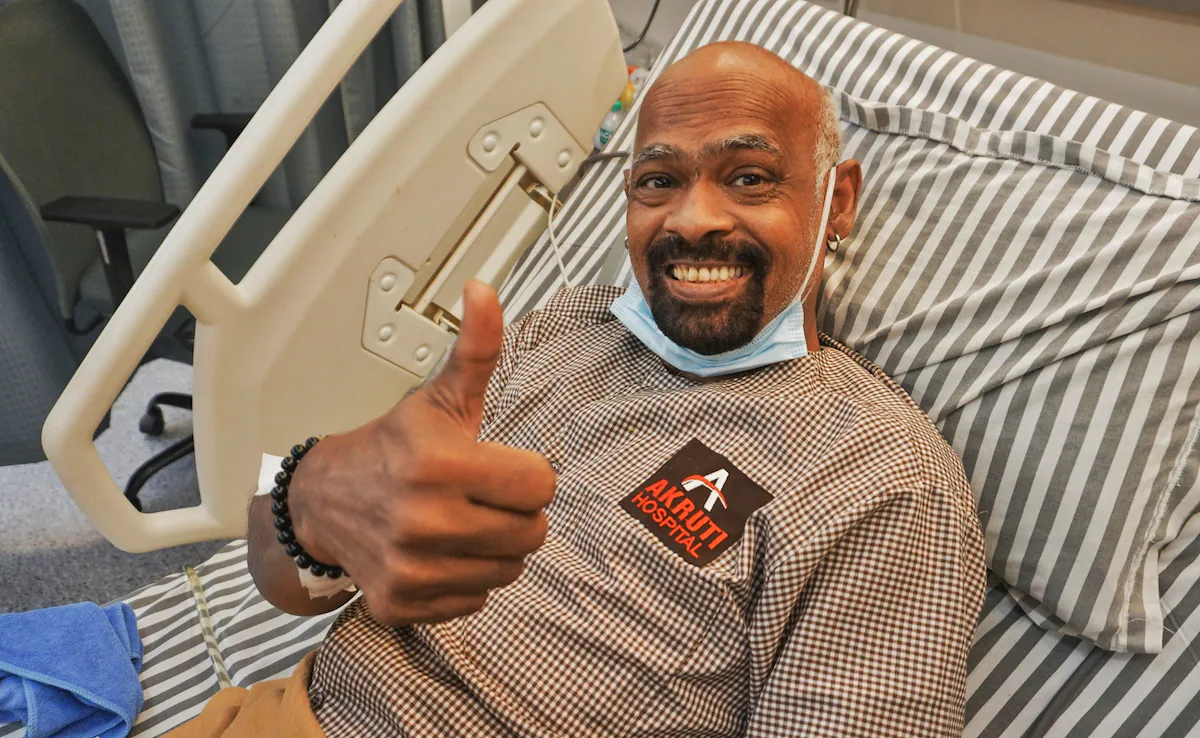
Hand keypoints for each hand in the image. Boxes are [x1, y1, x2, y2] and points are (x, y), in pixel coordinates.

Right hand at [287, 280, 555, 625]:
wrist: (323, 502)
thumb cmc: (393, 448)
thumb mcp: (441, 398)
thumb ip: (477, 349)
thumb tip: (485, 290)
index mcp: (439, 464)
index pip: (542, 486)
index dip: (527, 474)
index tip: (500, 466)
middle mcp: (423, 520)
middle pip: (533, 534)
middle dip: (516, 513)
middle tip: (482, 496)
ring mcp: (411, 568)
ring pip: (509, 570)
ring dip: (495, 548)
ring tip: (461, 522)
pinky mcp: (402, 604)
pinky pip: (475, 600)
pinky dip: (466, 580)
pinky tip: (440, 552)